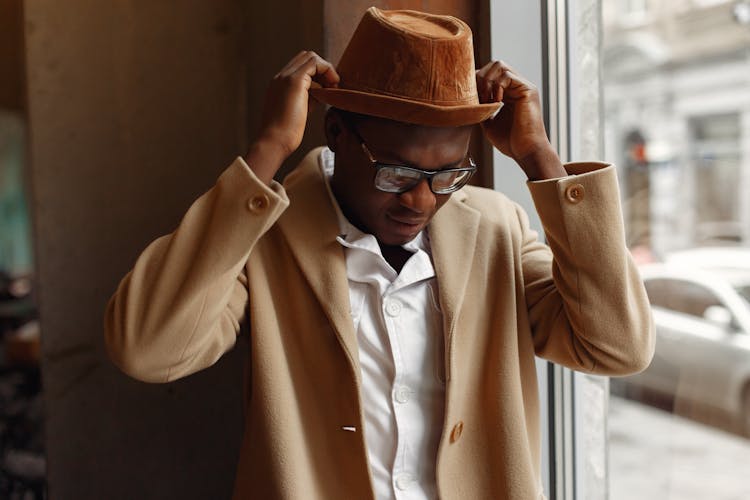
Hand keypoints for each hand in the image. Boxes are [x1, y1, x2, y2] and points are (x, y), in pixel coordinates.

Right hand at [248, 51, 338, 182]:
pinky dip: (327, 71)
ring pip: (311, 56)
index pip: (301, 66)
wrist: (274, 141)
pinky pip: (315, 63)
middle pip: (306, 56)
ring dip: (326, 70)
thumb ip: (309, 97)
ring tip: (333, 88)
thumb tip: (323, 91)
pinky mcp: (294, 81)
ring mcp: (285, 77)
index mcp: (279, 84)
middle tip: (332, 87)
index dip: (318, 74)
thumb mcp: (300, 110)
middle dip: (323, 69)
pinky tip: (331, 88)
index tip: (327, 90)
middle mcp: (281, 77)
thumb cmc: (285, 134)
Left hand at [476, 61, 564, 179]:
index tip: (470, 97)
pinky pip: (507, 75)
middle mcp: (517, 87)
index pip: (490, 74)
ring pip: (499, 65)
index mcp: (508, 93)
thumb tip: (467, 102)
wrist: (525, 151)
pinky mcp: (528, 90)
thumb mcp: (489, 123)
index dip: (476, 81)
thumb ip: (482, 109)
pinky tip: (496, 102)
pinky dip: (496, 86)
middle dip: (480, 78)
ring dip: (487, 81)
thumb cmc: (510, 142)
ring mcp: (523, 86)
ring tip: (486, 100)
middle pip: (493, 65)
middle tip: (478, 98)